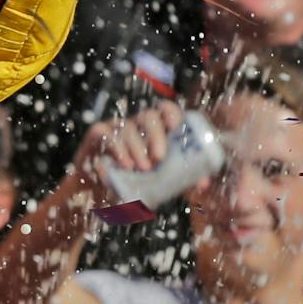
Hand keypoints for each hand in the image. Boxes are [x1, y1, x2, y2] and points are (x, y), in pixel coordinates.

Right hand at [67, 100, 188, 205]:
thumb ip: (181, 179)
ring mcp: (117, 127)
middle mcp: (137, 124)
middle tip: (160, 158)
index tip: (176, 126)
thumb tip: (203, 183)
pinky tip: (124, 164)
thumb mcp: (162, 181)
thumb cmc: (136, 182)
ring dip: (137, 148)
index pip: (166, 110)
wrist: (101, 192)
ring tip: (144, 169)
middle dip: (156, 135)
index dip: (172, 113)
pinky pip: (107, 134)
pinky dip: (118, 149)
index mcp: (156, 130)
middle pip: (149, 117)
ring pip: (128, 127)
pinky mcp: (98, 134)